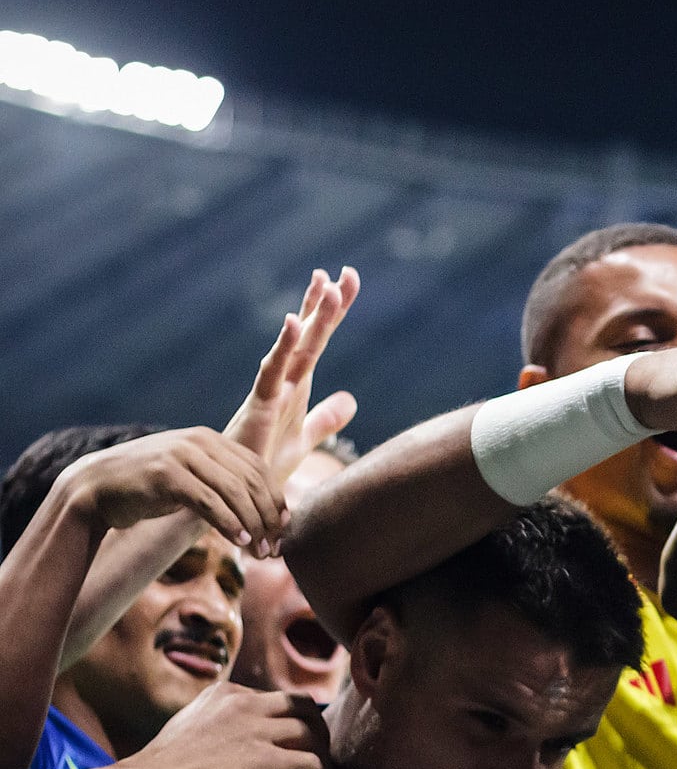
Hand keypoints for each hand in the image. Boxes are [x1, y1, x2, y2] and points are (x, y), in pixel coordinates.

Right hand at [55, 427, 286, 554]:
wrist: (95, 488)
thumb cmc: (150, 489)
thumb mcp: (193, 480)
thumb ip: (225, 485)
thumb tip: (269, 513)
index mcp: (211, 440)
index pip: (259, 469)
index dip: (277, 501)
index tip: (285, 530)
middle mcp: (199, 441)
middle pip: (252, 482)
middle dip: (269, 518)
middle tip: (275, 549)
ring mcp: (181, 455)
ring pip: (235, 492)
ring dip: (254, 525)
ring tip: (261, 552)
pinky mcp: (166, 475)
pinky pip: (209, 501)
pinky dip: (230, 523)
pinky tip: (241, 541)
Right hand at [128, 682, 332, 768]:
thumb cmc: (160, 767)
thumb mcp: (189, 725)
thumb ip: (216, 723)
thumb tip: (231, 739)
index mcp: (227, 694)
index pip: (274, 698)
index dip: (289, 719)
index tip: (292, 739)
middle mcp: (246, 705)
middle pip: (303, 706)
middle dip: (317, 728)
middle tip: (318, 752)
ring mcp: (258, 731)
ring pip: (313, 734)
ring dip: (325, 757)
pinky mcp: (268, 760)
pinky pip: (313, 766)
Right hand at [225, 268, 359, 483]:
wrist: (233, 495)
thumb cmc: (261, 466)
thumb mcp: (304, 440)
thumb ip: (326, 419)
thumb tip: (351, 400)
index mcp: (296, 386)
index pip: (318, 342)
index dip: (331, 314)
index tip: (346, 283)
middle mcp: (283, 382)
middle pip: (309, 337)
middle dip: (324, 305)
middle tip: (341, 273)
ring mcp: (270, 392)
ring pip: (295, 347)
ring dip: (311, 316)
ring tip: (325, 283)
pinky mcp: (259, 406)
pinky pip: (273, 372)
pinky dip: (284, 346)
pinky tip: (294, 321)